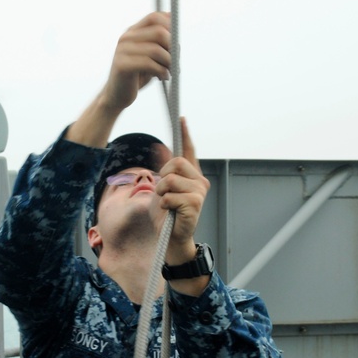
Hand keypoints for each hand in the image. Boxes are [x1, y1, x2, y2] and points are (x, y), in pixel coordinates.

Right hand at [100, 11, 171, 113]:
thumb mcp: (151, 57)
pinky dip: (161, 71)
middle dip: (172, 47)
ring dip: (169, 62)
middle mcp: (126, 38)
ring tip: (169, 72)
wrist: (116, 96)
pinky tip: (162, 77)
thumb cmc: (137, 77)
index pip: (154, 17)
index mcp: (132, 33)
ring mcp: (122, 51)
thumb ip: (162, 44)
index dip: (170, 26)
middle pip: (159, 32)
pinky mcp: (122, 65)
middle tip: (175, 61)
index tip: (176, 42)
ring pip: (156, 49)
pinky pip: (149, 64)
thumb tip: (176, 35)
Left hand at [155, 117, 209, 262]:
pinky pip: (170, 195)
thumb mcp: (160, 190)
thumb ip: (163, 171)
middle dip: (162, 176)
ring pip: (170, 179)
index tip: (181, 118)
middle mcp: (199, 181)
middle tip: (162, 192)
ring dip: (161, 193)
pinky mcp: (195, 203)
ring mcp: (199, 192)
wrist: (170, 239)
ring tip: (165, 204)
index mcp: (191, 176)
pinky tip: (169, 211)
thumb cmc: (166, 216)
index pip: (189, 151)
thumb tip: (159, 147)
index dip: (185, 135)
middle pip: (176, 162)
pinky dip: (164, 203)